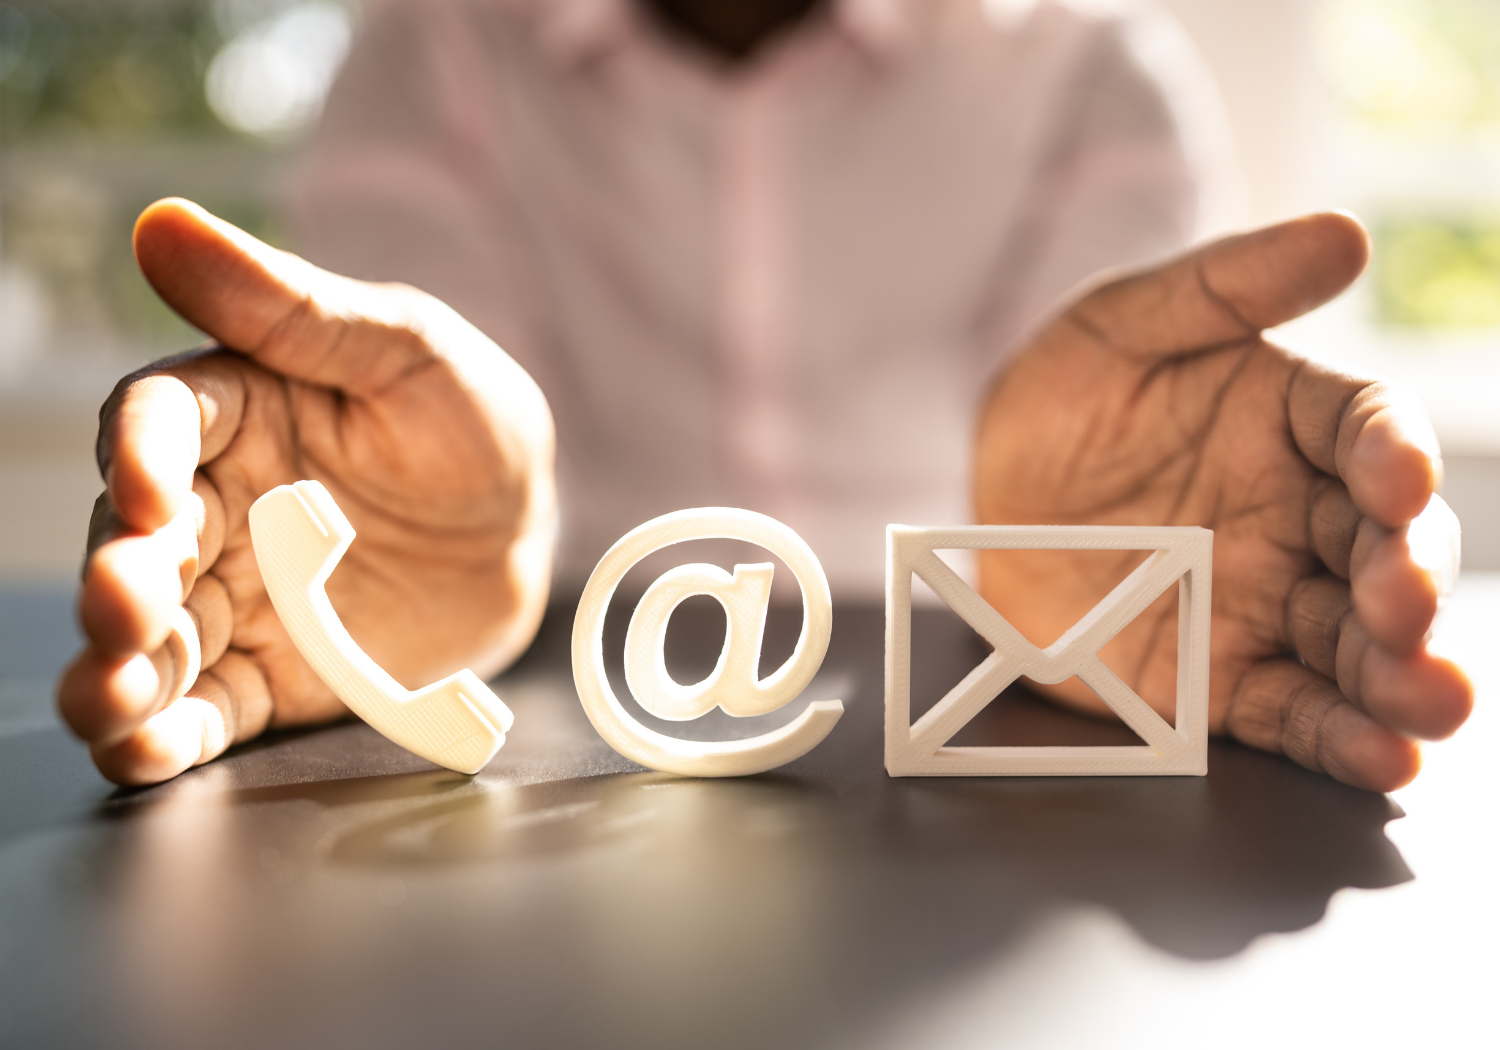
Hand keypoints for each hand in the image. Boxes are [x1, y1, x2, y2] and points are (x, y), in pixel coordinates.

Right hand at [57, 200, 554, 784]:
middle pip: (136, 540)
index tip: (147, 483)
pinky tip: (142, 751)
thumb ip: (292, 308)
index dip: (140, 449)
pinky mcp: (268, 673)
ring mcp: (237, 597)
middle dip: (121, 576)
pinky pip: (205, 708)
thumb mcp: (406, 350)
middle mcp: (217, 505)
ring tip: (112, 697)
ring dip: (119, 668)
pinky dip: (165, 736)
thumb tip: (162, 223)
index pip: (160, 420)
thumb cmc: (469, 421)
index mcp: (238, 411)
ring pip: (152, 636)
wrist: (528, 533)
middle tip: (125, 603)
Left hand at [975, 213, 1470, 791]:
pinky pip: (1291, 714)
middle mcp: (1301, 518)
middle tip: (1406, 607)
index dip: (1392, 455)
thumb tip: (1344, 233)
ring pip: (1356, 645)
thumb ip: (1221, 285)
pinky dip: (1337, 740)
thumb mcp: (1117, 324)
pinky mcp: (1222, 681)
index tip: (1396, 478)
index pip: (1366, 431)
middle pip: (1385, 549)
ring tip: (1430, 703)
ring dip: (1401, 677)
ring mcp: (1266, 606)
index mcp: (1292, 423)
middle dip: (1409, 582)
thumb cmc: (1061, 398)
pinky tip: (1378, 758)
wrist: (983, 501)